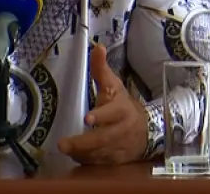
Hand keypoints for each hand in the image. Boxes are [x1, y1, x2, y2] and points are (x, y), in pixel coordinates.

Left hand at [58, 44, 147, 164]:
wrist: (146, 131)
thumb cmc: (123, 104)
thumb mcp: (113, 85)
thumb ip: (101, 69)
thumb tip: (97, 47)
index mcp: (121, 109)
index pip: (112, 113)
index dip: (101, 116)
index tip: (88, 118)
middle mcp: (121, 130)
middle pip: (102, 139)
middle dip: (83, 143)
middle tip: (62, 144)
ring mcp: (118, 147)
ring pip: (99, 153)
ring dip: (81, 153)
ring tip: (65, 148)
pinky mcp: (115, 161)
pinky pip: (98, 163)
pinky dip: (86, 161)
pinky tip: (74, 156)